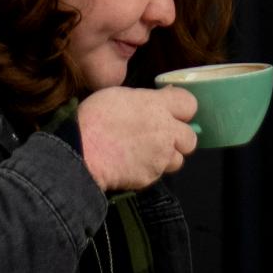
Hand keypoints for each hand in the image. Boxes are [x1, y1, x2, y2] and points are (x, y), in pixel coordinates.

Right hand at [76, 86, 197, 192]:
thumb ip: (146, 99)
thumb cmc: (95, 117)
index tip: (170, 112)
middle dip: (179, 139)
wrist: (82, 151)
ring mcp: (160, 157)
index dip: (182, 109)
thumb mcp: (120, 95)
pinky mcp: (151, 177)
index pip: (190, 104)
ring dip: (166, 158)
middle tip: (161, 137)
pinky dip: (148, 170)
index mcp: (158, 106)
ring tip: (146, 154)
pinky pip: (157, 174)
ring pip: (177, 160)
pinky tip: (131, 165)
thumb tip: (161, 99)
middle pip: (191, 138)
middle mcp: (166, 132)